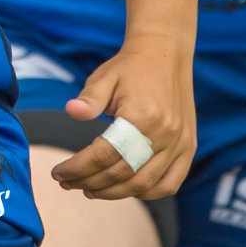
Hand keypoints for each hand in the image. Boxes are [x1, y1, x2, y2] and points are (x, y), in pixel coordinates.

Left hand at [48, 31, 194, 200]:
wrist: (165, 53)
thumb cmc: (130, 67)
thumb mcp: (105, 76)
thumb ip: (89, 98)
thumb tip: (71, 111)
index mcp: (142, 116)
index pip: (104, 154)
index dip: (78, 167)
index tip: (57, 173)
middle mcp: (165, 134)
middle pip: (123, 173)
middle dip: (91, 182)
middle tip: (68, 183)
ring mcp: (180, 143)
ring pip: (145, 184)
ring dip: (114, 193)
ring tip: (89, 189)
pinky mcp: (188, 147)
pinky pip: (171, 183)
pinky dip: (147, 192)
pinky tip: (125, 190)